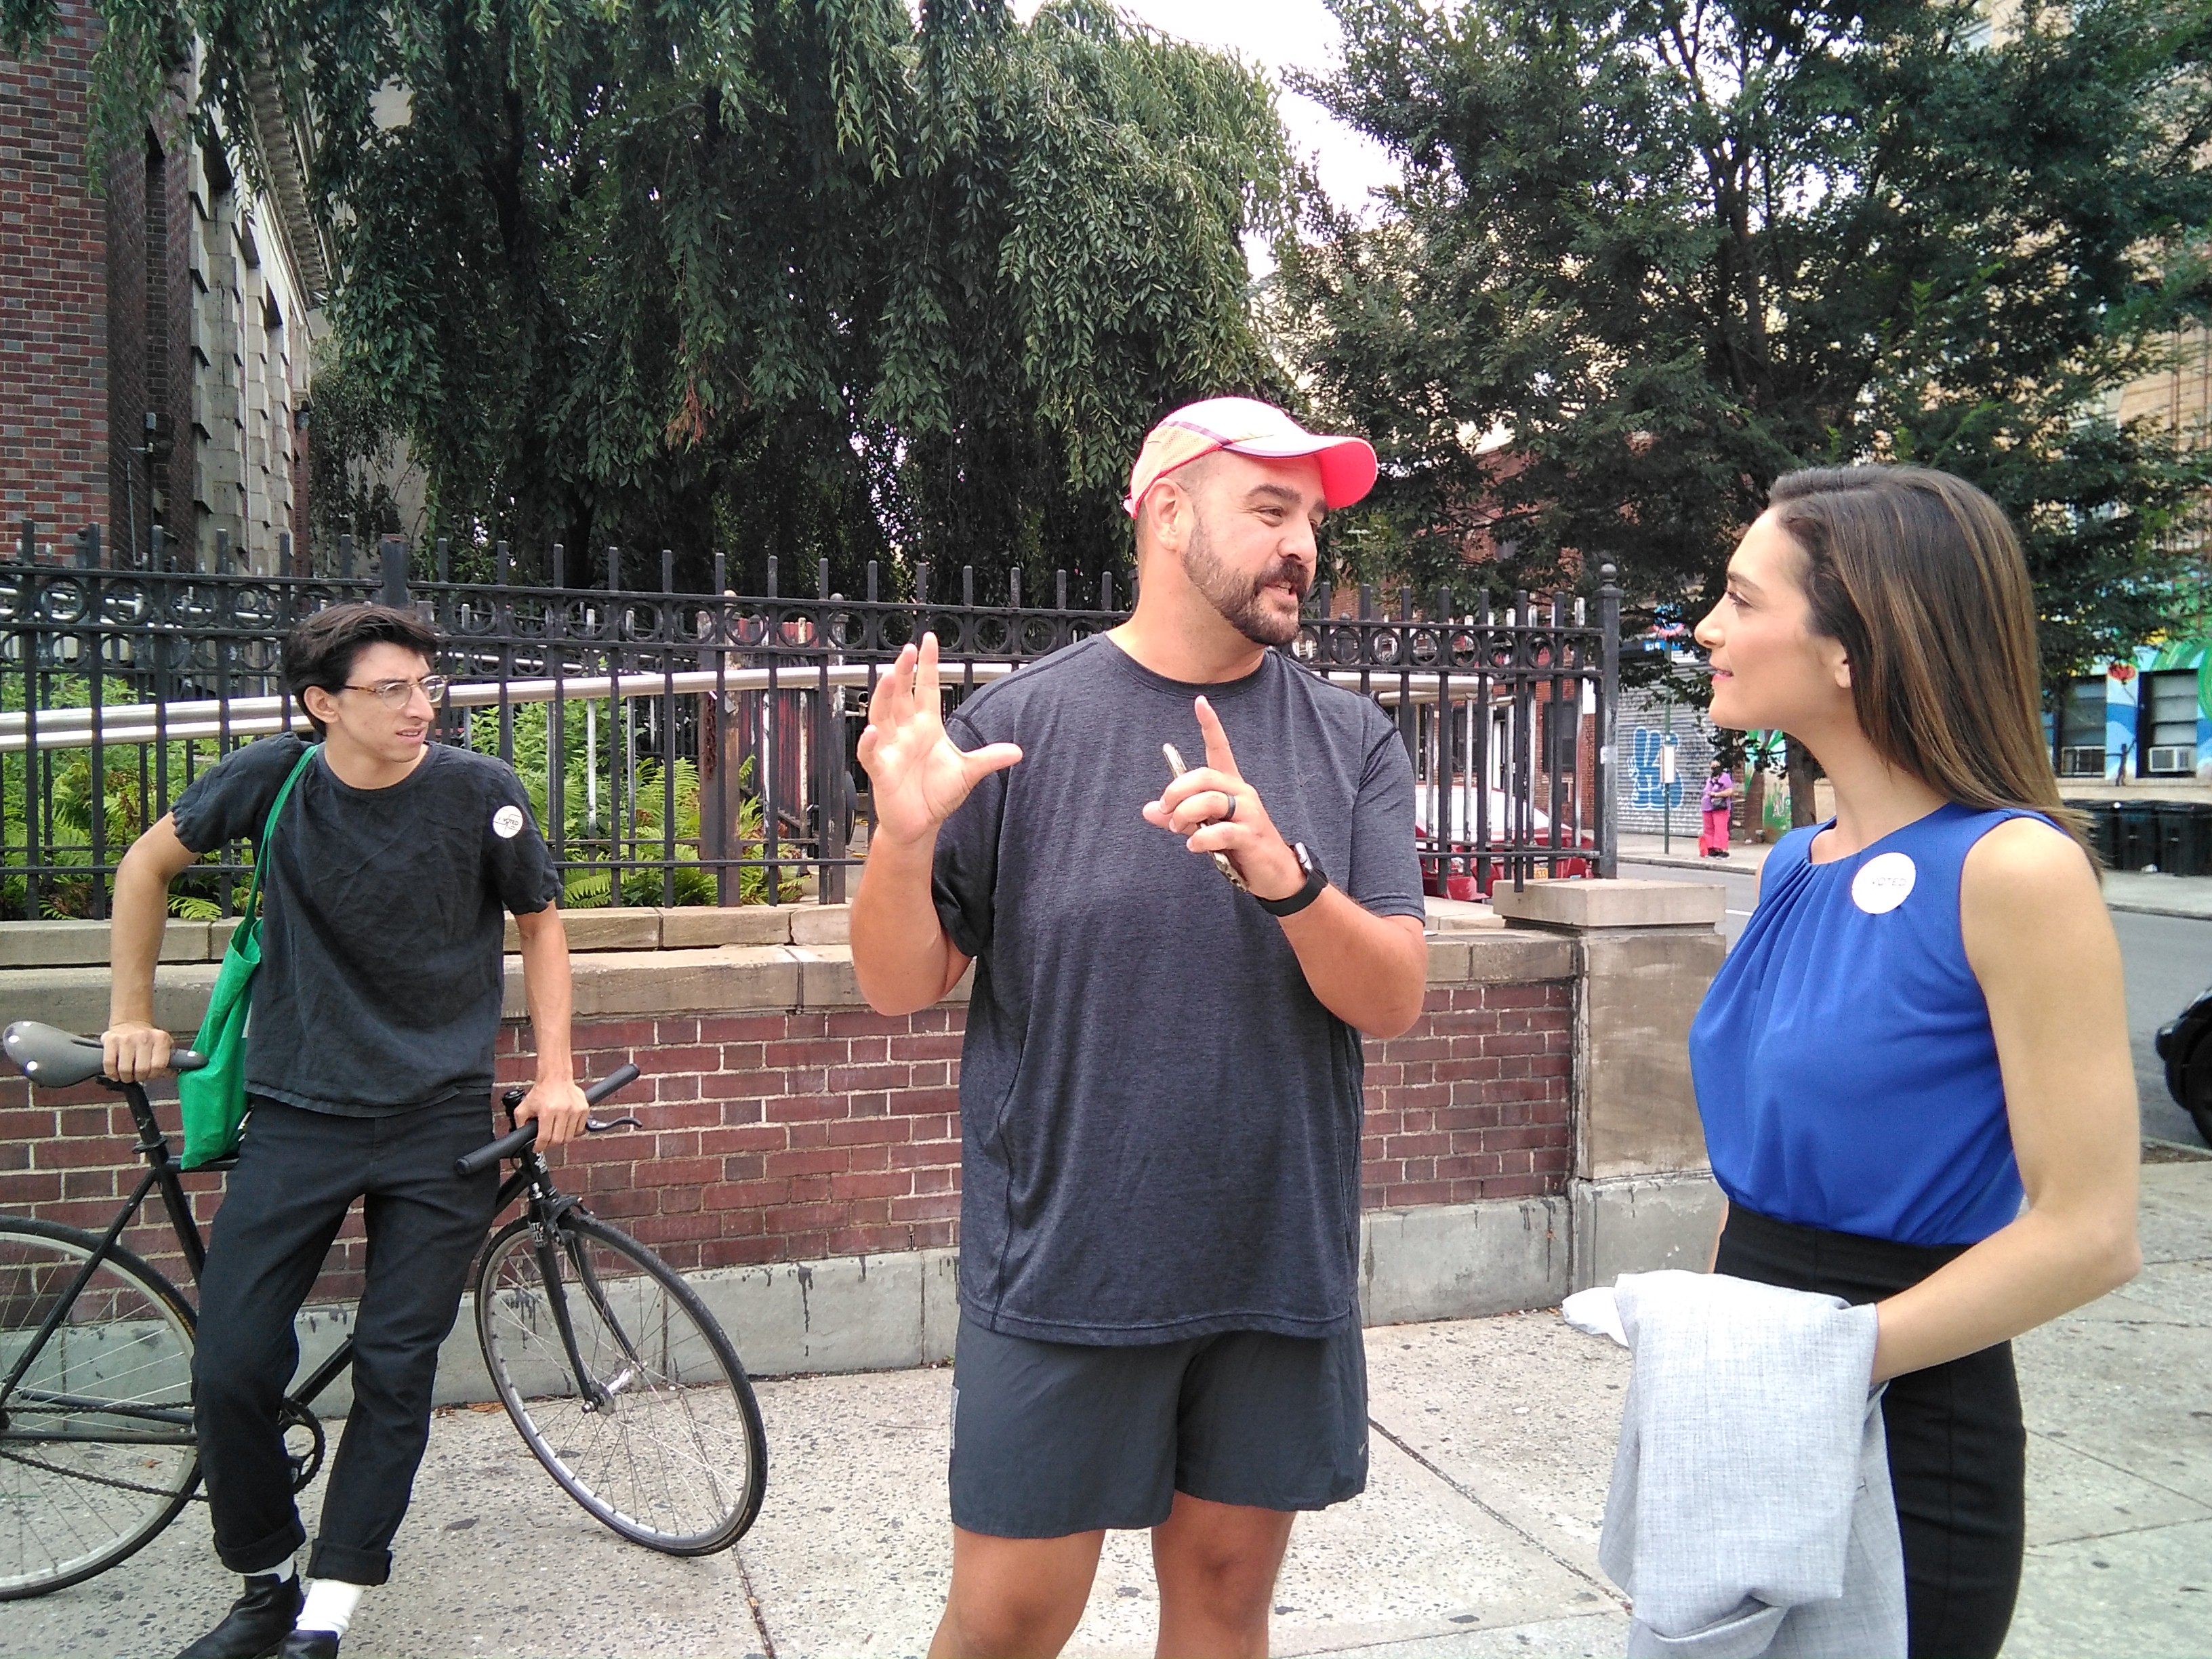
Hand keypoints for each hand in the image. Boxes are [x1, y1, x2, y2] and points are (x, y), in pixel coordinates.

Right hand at [102, 1020, 171, 1082]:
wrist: (130, 1023)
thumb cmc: (148, 1039)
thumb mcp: (164, 1046)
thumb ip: (170, 1061)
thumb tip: (172, 1074)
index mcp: (161, 1039)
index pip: (159, 1066)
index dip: (154, 1075)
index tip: (151, 1075)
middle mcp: (144, 1037)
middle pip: (141, 1070)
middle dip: (140, 1077)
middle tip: (139, 1075)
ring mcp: (126, 1038)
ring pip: (125, 1069)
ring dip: (126, 1077)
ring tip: (128, 1074)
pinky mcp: (110, 1040)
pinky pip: (109, 1064)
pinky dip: (112, 1073)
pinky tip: (116, 1073)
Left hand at [515, 1077, 590, 1147]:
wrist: (556, 1077)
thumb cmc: (541, 1091)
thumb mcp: (524, 1107)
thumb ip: (520, 1123)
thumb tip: (522, 1136)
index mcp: (547, 1111)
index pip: (545, 1137)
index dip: (540, 1146)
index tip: (537, 1147)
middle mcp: (563, 1111)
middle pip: (559, 1140)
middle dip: (550, 1144)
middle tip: (547, 1140)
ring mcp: (575, 1110)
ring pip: (570, 1137)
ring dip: (562, 1138)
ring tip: (556, 1132)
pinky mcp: (584, 1109)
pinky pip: (580, 1129)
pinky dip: (572, 1132)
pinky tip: (565, 1126)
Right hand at [858, 633, 1022, 845]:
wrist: (920, 824)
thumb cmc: (936, 794)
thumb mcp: (967, 772)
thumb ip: (989, 758)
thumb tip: (1017, 751)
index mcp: (927, 726)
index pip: (927, 688)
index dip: (927, 665)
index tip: (928, 640)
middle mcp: (906, 732)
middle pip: (902, 695)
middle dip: (904, 672)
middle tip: (908, 650)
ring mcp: (891, 749)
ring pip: (882, 716)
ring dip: (884, 696)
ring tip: (890, 676)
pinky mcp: (881, 770)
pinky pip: (871, 753)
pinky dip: (869, 742)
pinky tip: (872, 731)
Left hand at [1141, 696, 1306, 899]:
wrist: (1275, 872)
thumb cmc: (1240, 846)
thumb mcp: (1206, 829)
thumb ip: (1179, 818)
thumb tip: (1148, 810)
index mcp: (1231, 786)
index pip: (1220, 748)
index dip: (1210, 725)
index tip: (1200, 702)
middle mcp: (1241, 793)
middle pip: (1204, 775)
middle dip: (1177, 791)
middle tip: (1165, 810)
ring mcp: (1248, 813)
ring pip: (1209, 800)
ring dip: (1185, 815)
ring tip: (1178, 829)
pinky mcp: (1251, 835)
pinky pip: (1219, 831)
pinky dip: (1201, 839)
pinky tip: (1195, 846)